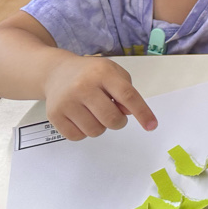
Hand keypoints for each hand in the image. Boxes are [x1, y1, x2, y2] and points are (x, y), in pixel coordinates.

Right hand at [43, 55, 157, 139]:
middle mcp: (83, 86)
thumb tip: (130, 112)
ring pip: (96, 131)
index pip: (128, 96)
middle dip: (119, 121)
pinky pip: (78, 136)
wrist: (56, 72)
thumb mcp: (113, 73)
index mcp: (102, 73)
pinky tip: (81, 117)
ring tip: (94, 112)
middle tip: (114, 113)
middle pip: (112, 118)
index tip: (152, 125)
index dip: (143, 113)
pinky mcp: (55, 115)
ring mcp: (67, 101)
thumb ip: (127, 92)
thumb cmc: (90, 74)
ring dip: (101, 126)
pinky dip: (84, 131)